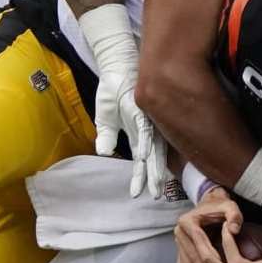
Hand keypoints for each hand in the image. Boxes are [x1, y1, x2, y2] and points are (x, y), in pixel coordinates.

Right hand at [99, 82, 168, 199]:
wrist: (115, 67)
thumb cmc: (113, 91)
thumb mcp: (105, 120)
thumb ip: (107, 137)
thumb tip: (104, 152)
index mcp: (140, 134)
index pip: (142, 161)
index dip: (140, 177)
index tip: (136, 194)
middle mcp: (148, 129)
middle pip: (154, 158)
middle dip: (154, 178)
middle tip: (156, 195)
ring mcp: (147, 120)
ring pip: (154, 148)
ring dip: (154, 167)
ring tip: (156, 184)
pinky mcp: (142, 110)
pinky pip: (145, 129)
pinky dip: (146, 144)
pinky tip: (144, 158)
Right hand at [173, 186, 240, 262]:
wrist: (209, 203)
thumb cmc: (221, 206)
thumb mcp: (230, 207)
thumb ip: (234, 216)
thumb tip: (233, 230)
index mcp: (188, 222)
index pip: (199, 241)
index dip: (210, 254)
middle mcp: (179, 232)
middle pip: (192, 256)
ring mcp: (178, 242)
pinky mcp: (180, 250)